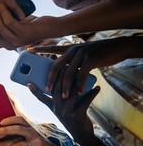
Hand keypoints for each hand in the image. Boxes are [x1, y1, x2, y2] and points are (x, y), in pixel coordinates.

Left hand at [0, 116, 59, 145]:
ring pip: (20, 144)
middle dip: (6, 130)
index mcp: (29, 126)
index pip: (19, 119)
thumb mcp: (26, 133)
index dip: (10, 120)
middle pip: (19, 129)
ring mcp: (36, 141)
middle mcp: (33, 132)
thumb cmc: (31, 141)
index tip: (0, 122)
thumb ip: (16, 131)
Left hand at [27, 36, 142, 96]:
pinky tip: (79, 93)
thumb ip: (73, 62)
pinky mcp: (90, 59)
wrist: (118, 47)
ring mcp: (81, 54)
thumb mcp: (83, 55)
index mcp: (70, 49)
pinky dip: (80, 85)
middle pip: (56, 66)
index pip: (51, 49)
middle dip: (51, 79)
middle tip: (47, 89)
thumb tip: (64, 74)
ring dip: (66, 87)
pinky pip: (82, 75)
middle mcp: (73, 50)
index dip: (40, 49)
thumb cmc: (100, 53)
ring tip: (65, 97)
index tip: (28, 49)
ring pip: (68, 73)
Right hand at [27, 67, 100, 145]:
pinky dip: (92, 93)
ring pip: (70, 93)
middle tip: (63, 65)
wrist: (82, 136)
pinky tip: (97, 87)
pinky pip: (85, 101)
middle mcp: (58, 109)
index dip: (34, 91)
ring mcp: (67, 112)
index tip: (28, 83)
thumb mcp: (63, 111)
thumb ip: (62, 99)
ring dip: (75, 81)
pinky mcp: (78, 115)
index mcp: (53, 108)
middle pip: (56, 90)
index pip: (41, 98)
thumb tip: (65, 83)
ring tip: (79, 71)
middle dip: (59, 76)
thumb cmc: (73, 120)